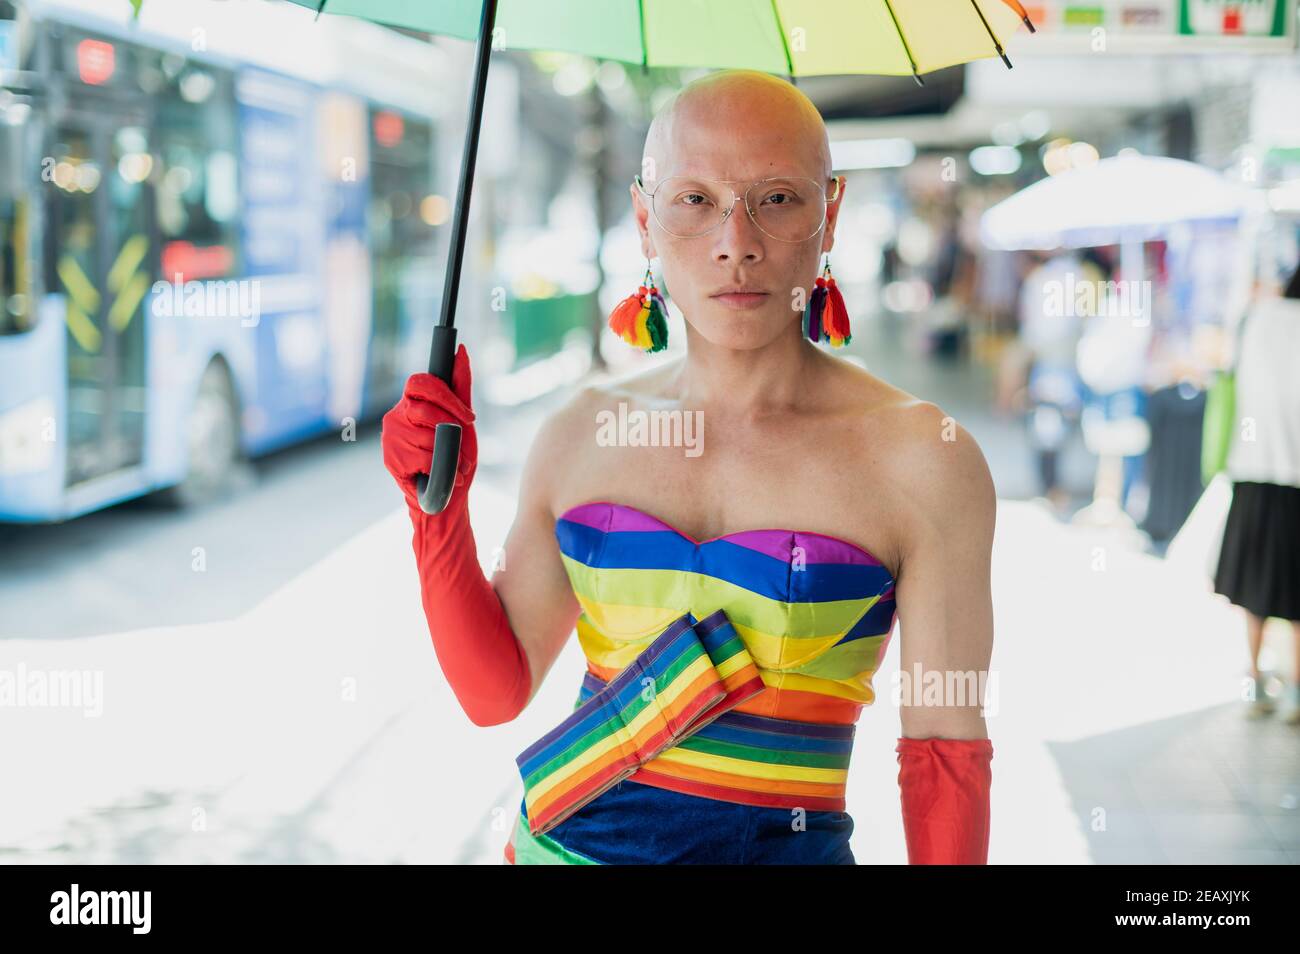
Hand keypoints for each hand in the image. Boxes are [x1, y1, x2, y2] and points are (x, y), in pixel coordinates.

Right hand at [381, 344, 477, 508]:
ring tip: (454, 464)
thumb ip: (461, 385)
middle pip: (425, 409)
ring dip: (449, 454)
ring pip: (426, 436)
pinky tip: (441, 475)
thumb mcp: (464, 420)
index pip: (420, 382)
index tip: (468, 417)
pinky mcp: (390, 459)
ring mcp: (390, 438)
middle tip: (461, 443)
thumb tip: (461, 350)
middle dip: (451, 429)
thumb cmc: (456, 456)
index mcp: (412, 402)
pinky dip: (440, 468)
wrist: (449, 497)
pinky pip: (422, 456)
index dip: (445, 397)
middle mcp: (396, 416)